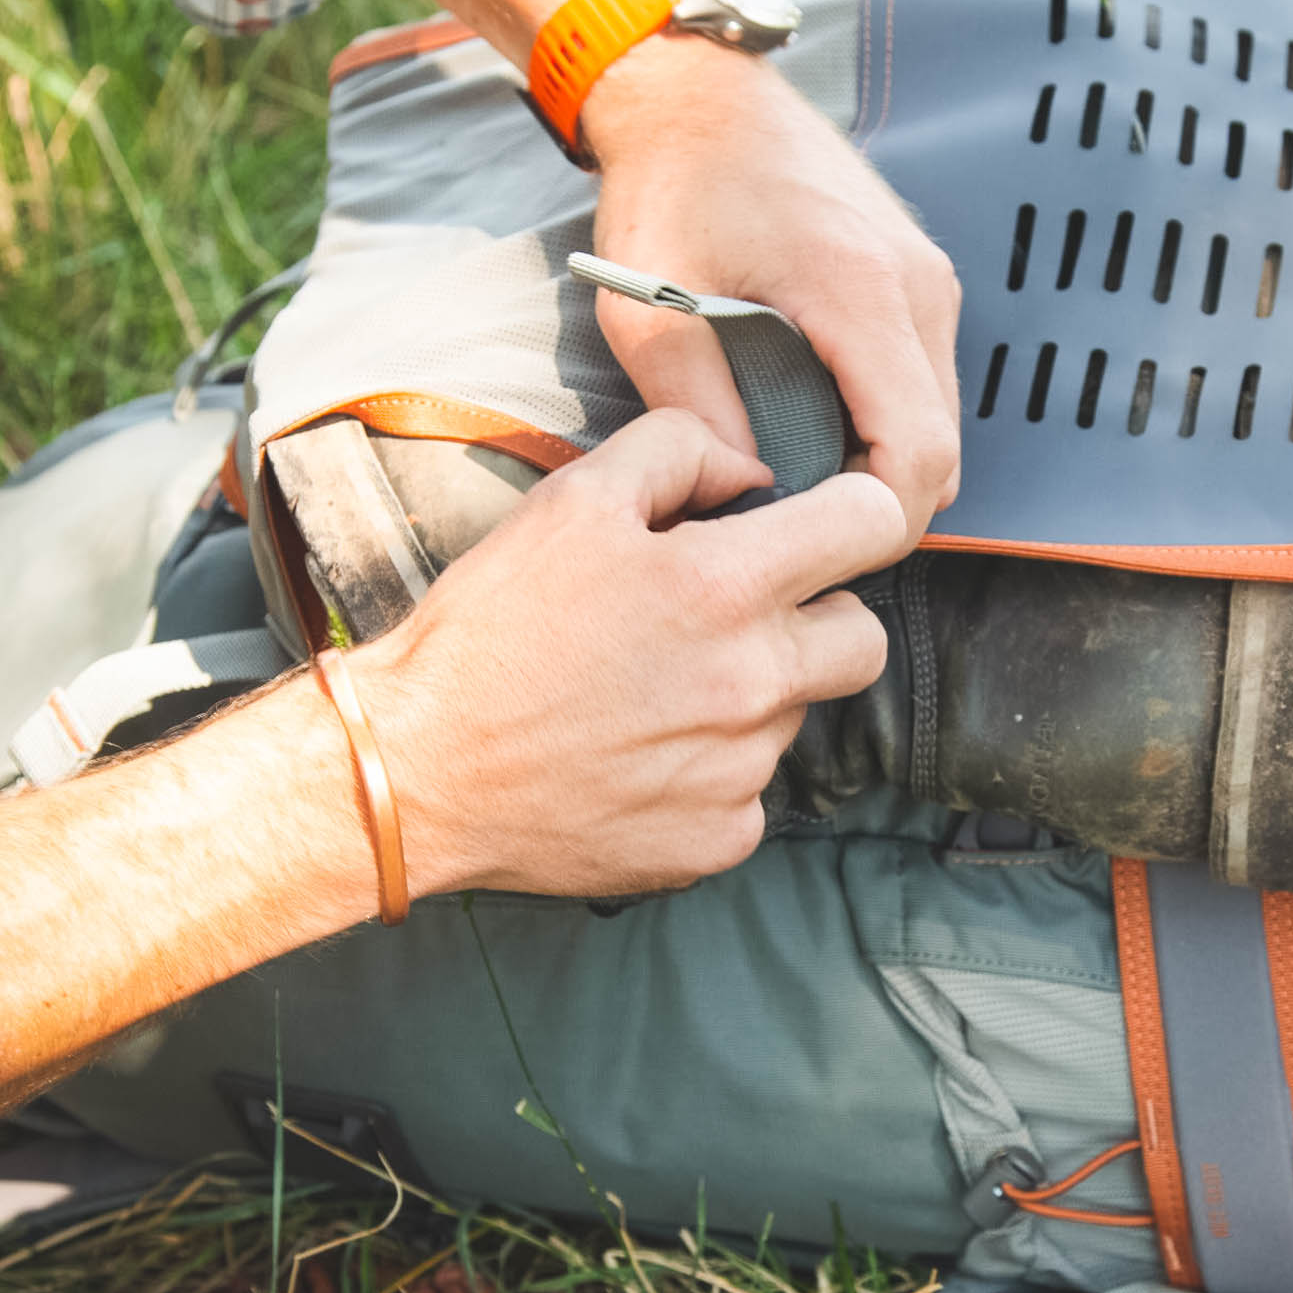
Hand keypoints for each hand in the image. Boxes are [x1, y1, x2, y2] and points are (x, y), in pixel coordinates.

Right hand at [356, 408, 903, 898]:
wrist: (419, 768)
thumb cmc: (491, 628)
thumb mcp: (574, 498)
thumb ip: (682, 451)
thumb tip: (754, 474)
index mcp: (725, 588)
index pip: (874, 526)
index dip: (858, 515)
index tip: (830, 526)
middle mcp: (753, 684)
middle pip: (864, 639)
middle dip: (821, 618)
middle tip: (739, 618)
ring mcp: (741, 772)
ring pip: (797, 717)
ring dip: (752, 697)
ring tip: (657, 691)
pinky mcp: (717, 840)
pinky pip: (753, 793)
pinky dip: (714, 773)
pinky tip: (643, 756)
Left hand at [582, 35, 962, 550]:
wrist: (696, 93)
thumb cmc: (667, 189)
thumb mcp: (648, 314)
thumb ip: (699, 412)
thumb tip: (751, 496)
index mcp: (859, 293)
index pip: (919, 453)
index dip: (880, 523)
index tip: (816, 545)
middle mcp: (917, 286)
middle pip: (941, 448)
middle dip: (880, 504)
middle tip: (797, 527)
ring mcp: (928, 277)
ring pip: (938, 417)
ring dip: (883, 461)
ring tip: (798, 472)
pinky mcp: (918, 275)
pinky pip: (924, 378)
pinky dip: (884, 418)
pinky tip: (813, 418)